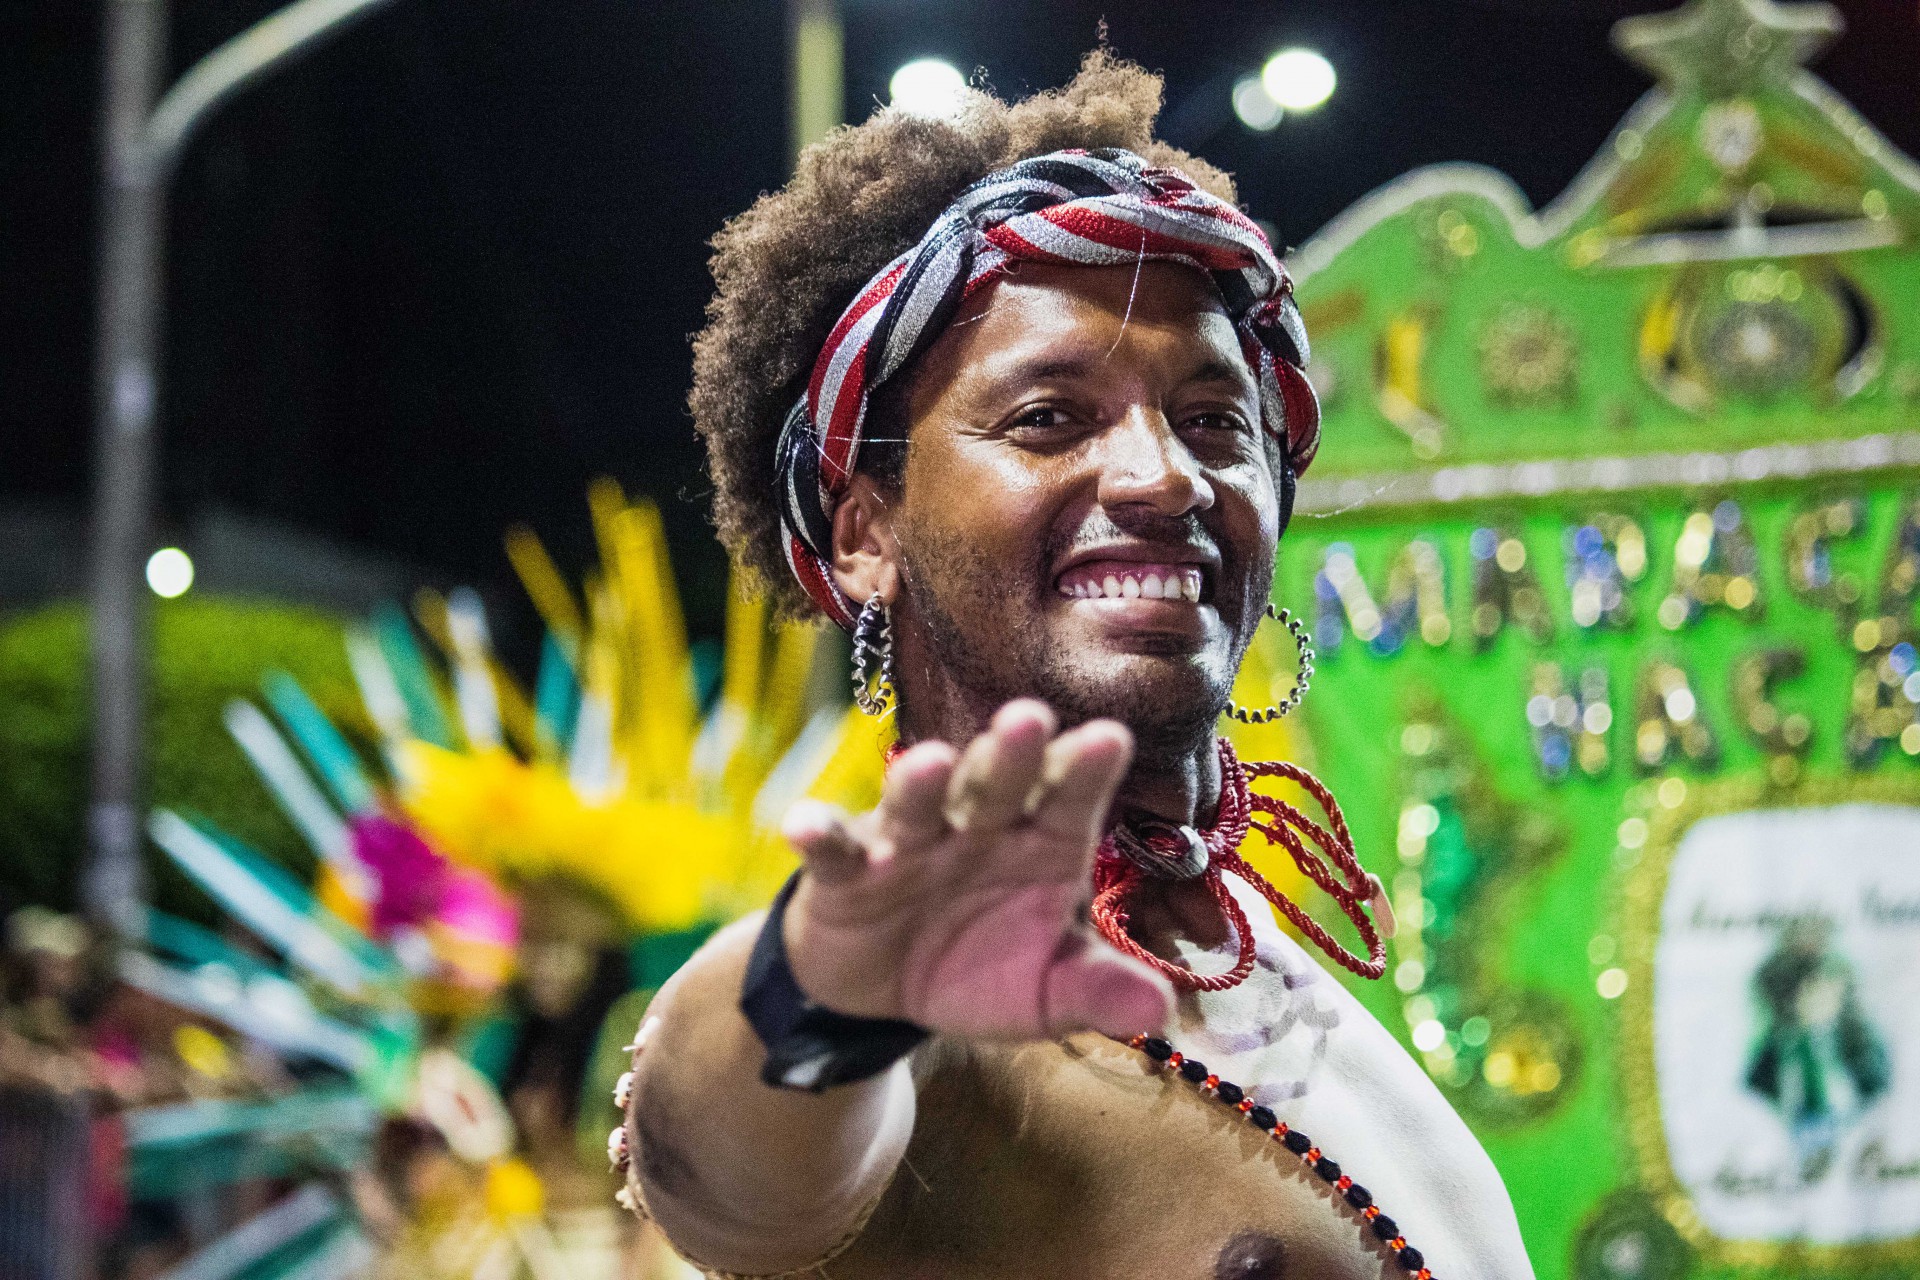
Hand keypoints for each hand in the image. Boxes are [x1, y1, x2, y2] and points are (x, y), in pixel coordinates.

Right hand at [780, 700, 1173, 1040]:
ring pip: (917, 804)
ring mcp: (910, 844)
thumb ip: (1097, 993)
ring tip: (929, 761)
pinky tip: (804, 824)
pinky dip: (818, 836)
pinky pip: (834, 851)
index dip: (1086, 770)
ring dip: (920, 784)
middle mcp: (978, 828)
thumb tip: (1159, 1017)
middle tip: (1029, 718)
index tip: (1110, 739)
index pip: (1070, 800)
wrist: (888, 997)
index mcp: (1042, 844)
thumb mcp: (1046, 993)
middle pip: (997, 785)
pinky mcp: (847, 874)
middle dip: (1011, 754)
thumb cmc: (983, 969)